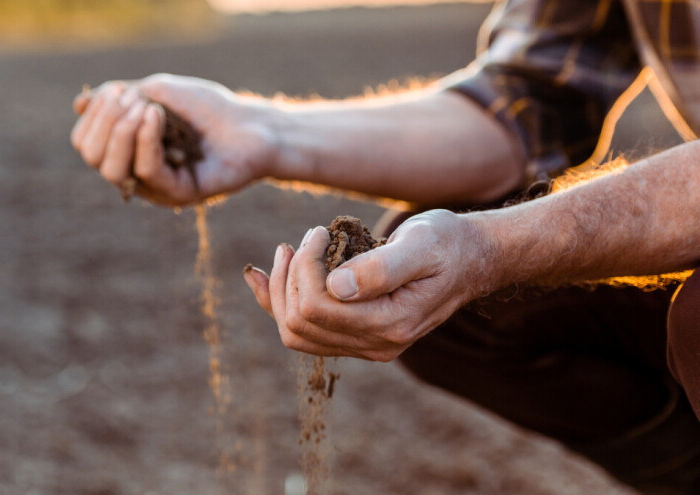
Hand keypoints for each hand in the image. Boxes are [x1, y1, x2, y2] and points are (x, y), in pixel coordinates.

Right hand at [71, 74, 276, 205]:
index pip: (85, 142)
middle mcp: (136, 173)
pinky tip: (157, 115)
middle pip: (92, 157)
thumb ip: (120, 98)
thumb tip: (78, 105)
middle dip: (104, 121)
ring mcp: (156, 187)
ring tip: (147, 108)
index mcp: (126, 151)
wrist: (251, 125)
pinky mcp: (178, 194)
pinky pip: (147, 170)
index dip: (94, 115)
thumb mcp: (157, 92)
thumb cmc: (207, 108)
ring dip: (121, 131)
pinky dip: (147, 138)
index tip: (119, 91)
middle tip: (132, 99)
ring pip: (112, 169)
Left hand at [243, 210, 497, 360]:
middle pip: (300, 323)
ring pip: (295, 332)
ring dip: (280, 290)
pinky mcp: (355, 334)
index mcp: (391, 325)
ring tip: (287, 252)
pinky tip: (258, 277)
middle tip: (307, 238)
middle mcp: (375, 344)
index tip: (320, 232)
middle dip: (291, 276)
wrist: (470, 259)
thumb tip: (335, 286)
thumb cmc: (447, 244)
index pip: (318, 307)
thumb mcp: (422, 244)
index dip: (305, 267)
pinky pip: (302, 331)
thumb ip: (381, 267)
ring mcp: (364, 344)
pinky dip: (275, 303)